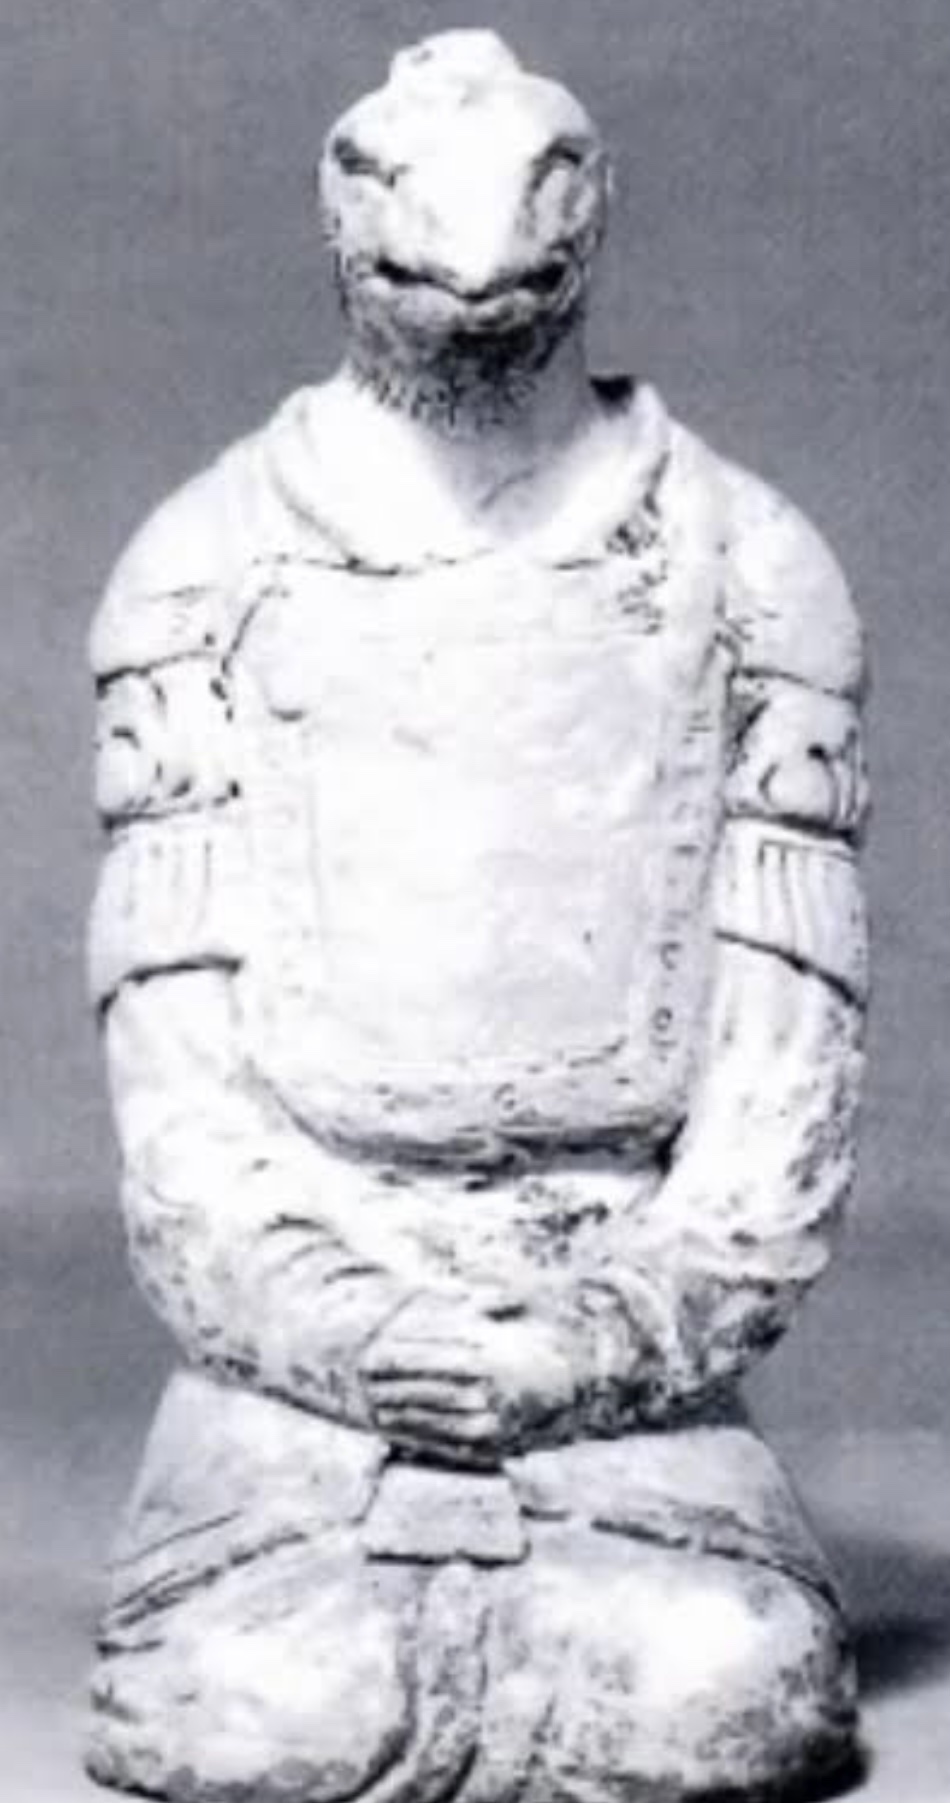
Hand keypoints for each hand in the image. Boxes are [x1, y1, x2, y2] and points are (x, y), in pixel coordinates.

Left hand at [359, 1291, 577, 1465]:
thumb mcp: (511, 1310)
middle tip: (362, 1381)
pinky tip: (403, 1431)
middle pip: (421, 1387)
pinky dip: (421, 1436)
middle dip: (389, 1384)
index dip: (394, 1356)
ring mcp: (488, 1421)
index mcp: (482, 1354)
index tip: (369, 1353)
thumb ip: (475, 1302)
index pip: (424, 1356)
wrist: (584, 1380)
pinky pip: (448, 1443)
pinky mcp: (494, 1446)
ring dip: (398, 1412)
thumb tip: (440, 1291)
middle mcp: (483, 1390)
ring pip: (430, 1418)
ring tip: (376, 1405)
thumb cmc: (543, 1338)